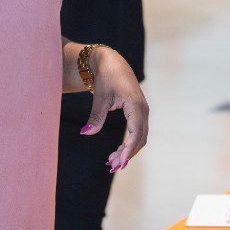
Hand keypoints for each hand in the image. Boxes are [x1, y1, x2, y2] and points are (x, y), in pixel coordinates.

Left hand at [81, 47, 148, 171]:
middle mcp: (143, 109)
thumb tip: (86, 133)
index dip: (128, 150)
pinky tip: (116, 151)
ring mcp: (143, 111)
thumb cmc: (106, 78)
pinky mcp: (139, 112)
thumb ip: (96, 116)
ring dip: (127, 150)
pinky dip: (128, 143)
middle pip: (140, 139)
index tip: (120, 163)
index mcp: (135, 105)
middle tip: (111, 166)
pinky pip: (137, 132)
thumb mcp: (100, 97)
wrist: (113, 63)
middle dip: (127, 154)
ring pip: (140, 137)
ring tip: (111, 161)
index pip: (136, 133)